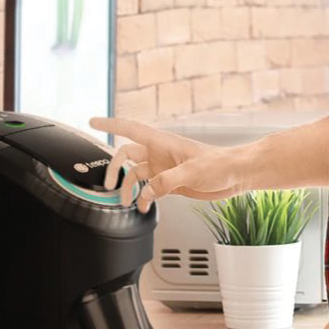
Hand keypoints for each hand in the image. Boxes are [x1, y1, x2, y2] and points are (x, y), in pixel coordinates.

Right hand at [89, 116, 251, 210]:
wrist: (236, 175)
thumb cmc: (220, 164)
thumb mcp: (192, 171)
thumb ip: (166, 181)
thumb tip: (146, 193)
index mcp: (163, 142)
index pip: (130, 129)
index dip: (110, 124)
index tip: (92, 122)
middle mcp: (160, 153)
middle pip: (126, 155)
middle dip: (114, 168)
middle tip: (109, 186)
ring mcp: (164, 168)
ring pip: (135, 175)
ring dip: (129, 189)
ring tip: (127, 202)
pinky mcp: (170, 183)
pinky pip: (148, 189)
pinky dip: (142, 199)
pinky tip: (144, 207)